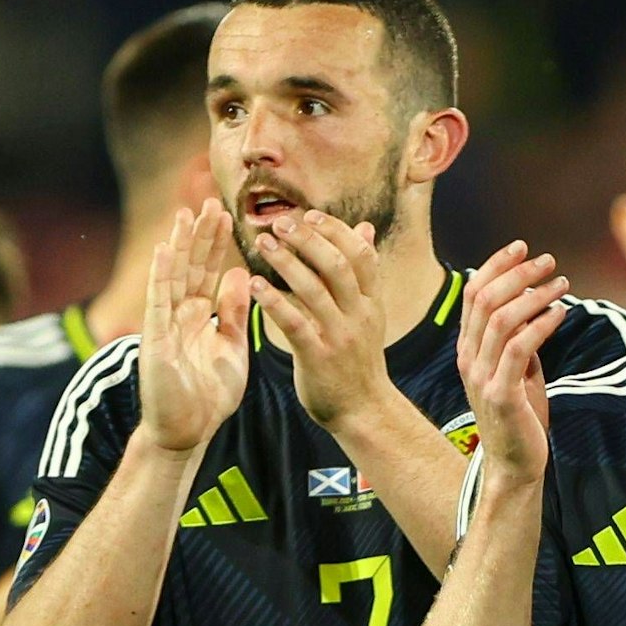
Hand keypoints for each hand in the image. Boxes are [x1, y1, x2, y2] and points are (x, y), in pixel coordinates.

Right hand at [139, 198, 251, 458]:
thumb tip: (239, 274)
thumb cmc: (208, 395)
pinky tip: (166, 251)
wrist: (187, 432)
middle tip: (210, 200)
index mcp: (198, 316)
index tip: (226, 213)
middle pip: (190, 267)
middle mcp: (179, 315)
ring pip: (173, 277)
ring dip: (180, 246)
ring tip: (186, 213)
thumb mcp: (230, 346)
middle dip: (200, 235)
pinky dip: (161, 277)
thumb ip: (232, 312)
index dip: (216, 244)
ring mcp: (165, 325)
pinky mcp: (156, 341)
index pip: (208, 272)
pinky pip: (159, 304)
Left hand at [247, 211, 390, 430]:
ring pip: (315, 289)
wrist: (364, 410)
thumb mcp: (369, 314)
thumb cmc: (358, 360)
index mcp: (371, 302)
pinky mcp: (319, 357)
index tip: (309, 214)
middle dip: (308, 238)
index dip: (336, 230)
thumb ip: (363, 274)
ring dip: (286, 262)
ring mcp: (340, 336)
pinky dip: (274, 301)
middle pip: (338, 265)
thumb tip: (366, 228)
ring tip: (262, 244)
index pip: (360, 254)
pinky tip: (254, 285)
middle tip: (280, 223)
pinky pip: (295, 323)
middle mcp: (359, 314)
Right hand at [455, 241, 570, 489]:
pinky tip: (561, 313)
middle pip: (485, 299)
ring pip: (501, 319)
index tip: (522, 247)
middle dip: (517, 273)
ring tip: (561, 284)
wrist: (514, 465)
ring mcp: (482, 377)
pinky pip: (520, 348)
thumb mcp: (516, 371)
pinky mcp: (502, 394)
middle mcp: (468, 359)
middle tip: (547, 261)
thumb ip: (519, 341)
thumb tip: (537, 306)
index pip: (473, 294)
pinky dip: (542, 324)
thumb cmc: (519, 417)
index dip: (496, 266)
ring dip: (534, 295)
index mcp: (467, 350)